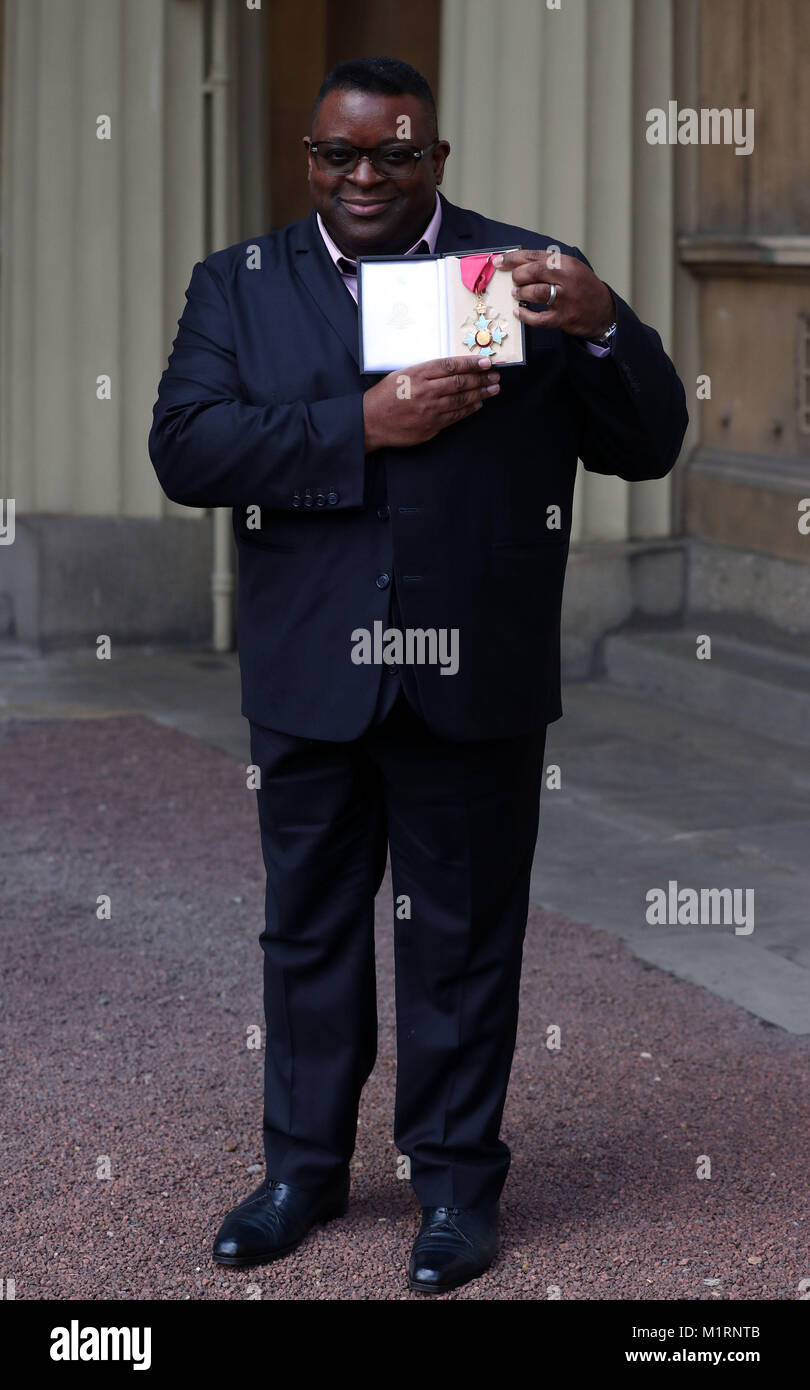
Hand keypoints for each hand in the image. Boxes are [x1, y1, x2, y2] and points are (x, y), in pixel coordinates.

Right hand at [362, 355, 499, 450]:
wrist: (371, 422)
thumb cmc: (384, 396)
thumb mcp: (402, 374)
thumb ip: (425, 371)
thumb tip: (452, 368)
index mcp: (418, 374)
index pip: (451, 365)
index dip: (471, 363)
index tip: (486, 361)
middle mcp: (426, 391)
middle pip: (461, 382)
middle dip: (482, 378)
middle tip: (495, 375)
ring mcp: (430, 410)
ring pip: (462, 400)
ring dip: (481, 393)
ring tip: (493, 388)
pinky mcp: (432, 426)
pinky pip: (456, 416)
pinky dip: (469, 409)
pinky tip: (478, 404)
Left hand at [492, 249, 614, 339]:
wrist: (603, 310)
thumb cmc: (582, 287)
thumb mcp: (570, 268)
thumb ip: (548, 264)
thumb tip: (518, 263)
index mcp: (566, 262)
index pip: (535, 255)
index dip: (513, 258)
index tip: (498, 262)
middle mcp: (567, 278)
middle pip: (534, 271)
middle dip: (517, 276)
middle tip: (513, 281)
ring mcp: (565, 299)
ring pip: (535, 292)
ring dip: (521, 293)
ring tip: (516, 294)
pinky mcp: (563, 318)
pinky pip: (539, 319)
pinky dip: (525, 315)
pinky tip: (519, 312)